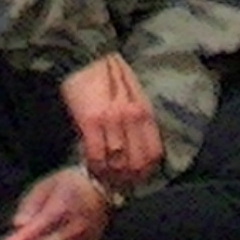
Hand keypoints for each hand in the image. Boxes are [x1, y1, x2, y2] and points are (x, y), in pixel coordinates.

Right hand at [57, 51, 161, 193]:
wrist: (86, 57)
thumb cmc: (110, 76)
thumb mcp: (134, 97)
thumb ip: (137, 123)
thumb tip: (133, 152)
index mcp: (145, 112)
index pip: (153, 153)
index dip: (145, 172)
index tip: (135, 178)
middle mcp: (132, 118)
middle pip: (136, 163)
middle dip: (127, 179)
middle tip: (117, 183)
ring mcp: (112, 120)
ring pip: (116, 163)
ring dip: (109, 175)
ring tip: (103, 177)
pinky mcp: (90, 120)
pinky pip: (95, 154)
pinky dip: (94, 166)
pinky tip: (91, 165)